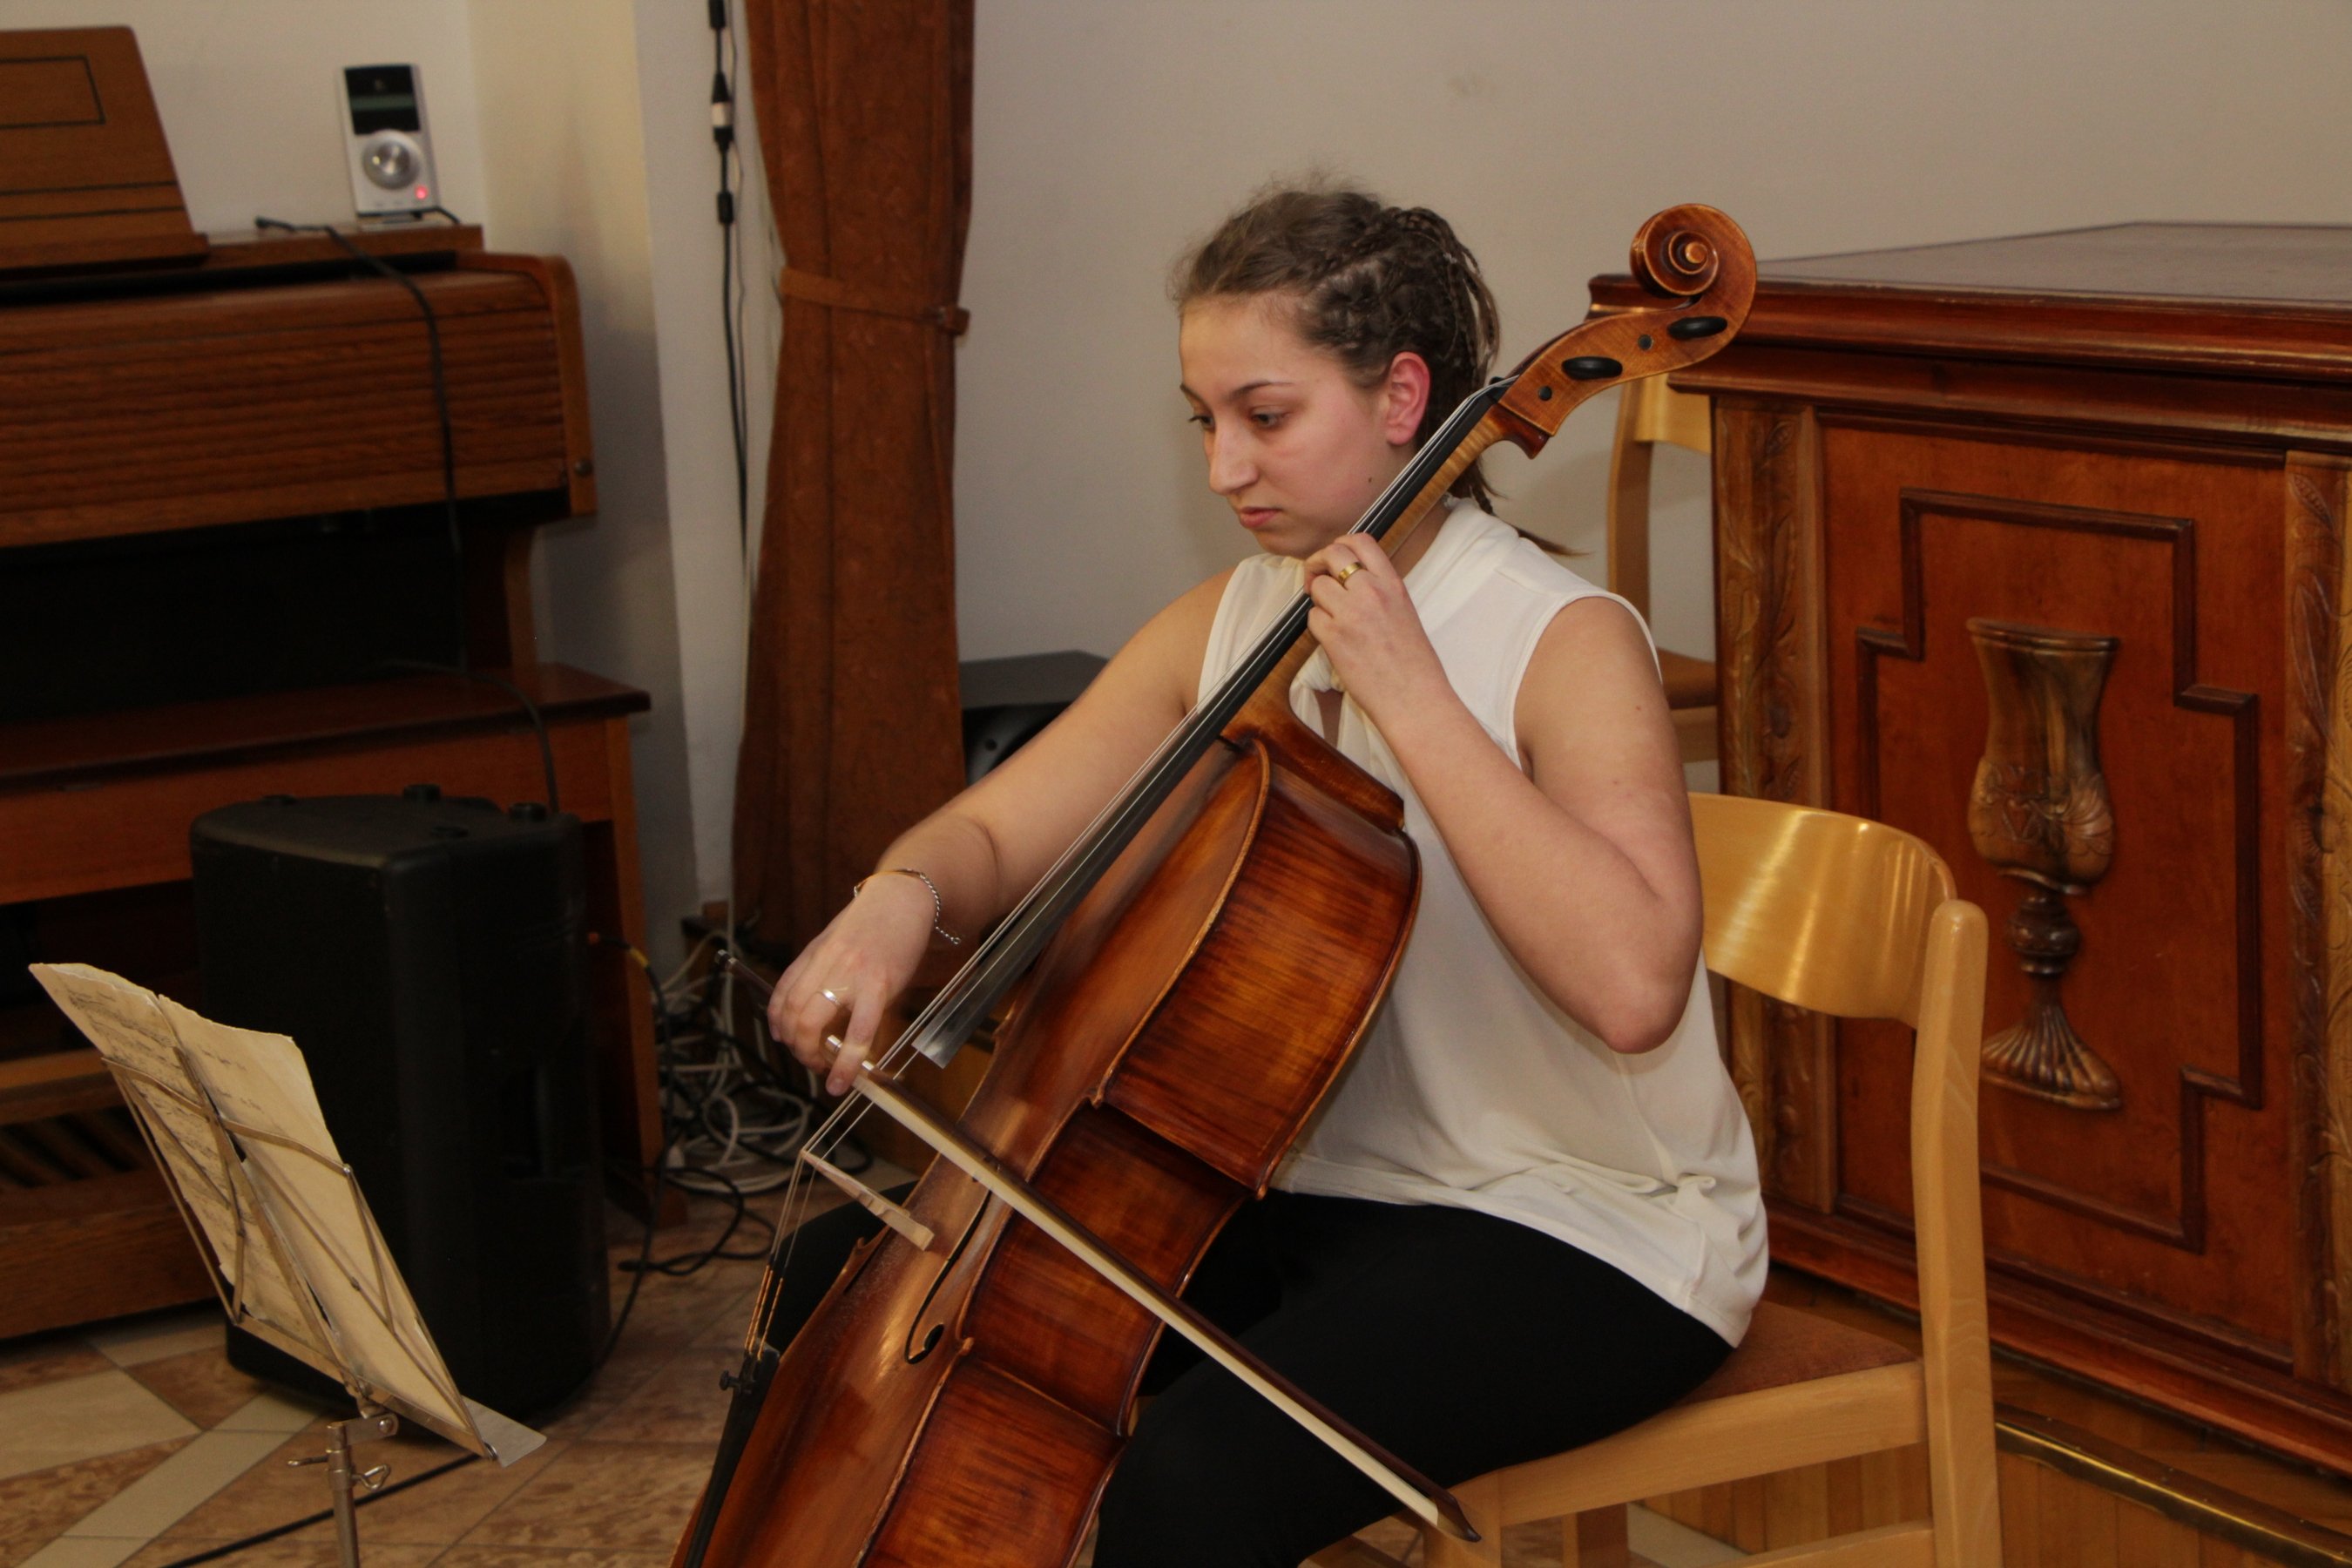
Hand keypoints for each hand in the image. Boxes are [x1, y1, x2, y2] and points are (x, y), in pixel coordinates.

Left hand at [767, 873, 935, 1094]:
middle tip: (812, 1059)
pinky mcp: (879, 985)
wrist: (905, 898)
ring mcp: (850, 975)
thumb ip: (826, 967)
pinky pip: (858, 1031)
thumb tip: (820, 1002)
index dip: (778, 1024)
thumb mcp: (839, 939)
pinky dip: (847, 1062)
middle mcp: (825, 965)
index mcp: (815, 954)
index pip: (781, 994)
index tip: (785, 1039)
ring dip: (812, 1057)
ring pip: (812, 1024)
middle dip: (796, 1047)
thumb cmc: (876, 921)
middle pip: (792, 1014)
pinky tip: (843, 1079)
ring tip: (825, 1071)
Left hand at [1301, 535, 1449, 726]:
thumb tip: (1351, 582)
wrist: (1414, 698)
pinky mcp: (1334, 637)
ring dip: (1318, 600)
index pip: (1361, 541)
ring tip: (1332, 619)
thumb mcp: (1404, 612)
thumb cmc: (1414, 665)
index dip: (1340, 544)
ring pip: (1318, 586)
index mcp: (1393, 584)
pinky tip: (1334, 640)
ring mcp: (1351, 613)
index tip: (1335, 561)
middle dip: (1317, 563)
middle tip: (1316, 579)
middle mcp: (1371, 592)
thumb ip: (1380, 592)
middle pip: (1331, 553)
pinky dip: (1318, 627)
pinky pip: (1312, 617)